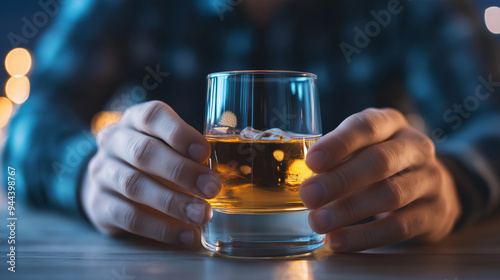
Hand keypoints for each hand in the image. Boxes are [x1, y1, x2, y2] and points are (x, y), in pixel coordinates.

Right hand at [81, 101, 220, 246]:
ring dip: (173, 202)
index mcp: (135, 120)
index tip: (204, 151)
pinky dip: (161, 229)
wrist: (107, 182)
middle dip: (182, 171)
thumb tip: (231, 171)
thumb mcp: (167, 146)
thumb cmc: (151, 160)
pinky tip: (186, 235)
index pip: (152, 116)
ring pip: (134, 185)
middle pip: (144, 152)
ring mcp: (102, 173)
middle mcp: (113, 141)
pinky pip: (129, 218)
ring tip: (202, 214)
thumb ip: (191, 152)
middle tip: (212, 188)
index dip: (179, 133)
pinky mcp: (99, 205)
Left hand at [300, 108, 461, 251]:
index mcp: (391, 123)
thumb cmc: (381, 163)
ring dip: (350, 210)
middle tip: (309, 196)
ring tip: (319, 222)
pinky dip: (366, 236)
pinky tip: (340, 241)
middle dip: (340, 180)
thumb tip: (301, 178)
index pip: (366, 127)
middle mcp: (416, 146)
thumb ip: (337, 157)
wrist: (431, 187)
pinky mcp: (437, 212)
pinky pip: (401, 227)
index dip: (339, 144)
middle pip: (379, 161)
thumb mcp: (363, 148)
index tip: (312, 162)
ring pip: (391, 195)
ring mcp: (431, 179)